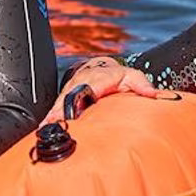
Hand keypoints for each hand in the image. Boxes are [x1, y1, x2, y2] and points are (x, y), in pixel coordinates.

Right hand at [43, 57, 161, 121]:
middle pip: (70, 95)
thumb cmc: (117, 77)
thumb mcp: (132, 77)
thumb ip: (142, 84)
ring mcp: (71, 88)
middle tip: (54, 122)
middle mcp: (81, 81)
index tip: (76, 109)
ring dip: (52, 114)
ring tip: (44, 128)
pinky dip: (49, 116)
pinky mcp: (64, 95)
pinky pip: (56, 106)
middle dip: (61, 108)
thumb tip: (153, 94)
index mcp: (99, 77)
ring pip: (60, 100)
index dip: (82, 97)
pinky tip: (42, 128)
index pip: (90, 86)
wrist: (100, 68)